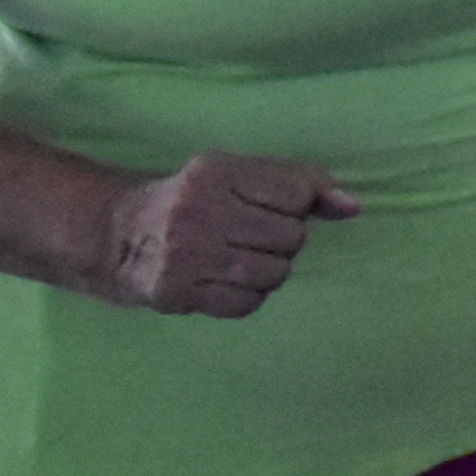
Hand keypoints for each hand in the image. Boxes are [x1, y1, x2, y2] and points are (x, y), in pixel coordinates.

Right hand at [103, 152, 360, 316]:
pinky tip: (226, 279)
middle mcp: (197, 211)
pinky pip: (247, 303)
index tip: (272, 208)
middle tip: (254, 236)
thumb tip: (354, 206)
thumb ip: (302, 183)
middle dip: (284, 240)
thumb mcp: (242, 175)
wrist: (122, 234)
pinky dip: (248, 295)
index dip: (296, 207)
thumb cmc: (199, 200)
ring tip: (242, 258)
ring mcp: (185, 254)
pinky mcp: (176, 292)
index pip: (297, 196)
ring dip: (269, 270)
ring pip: (274, 273)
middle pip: (290, 237)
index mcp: (216, 172)